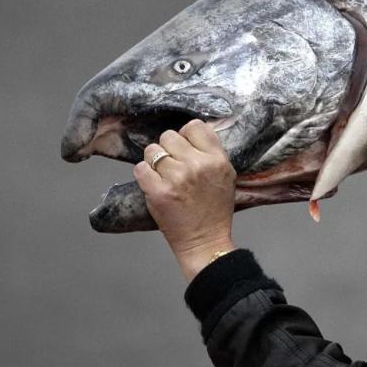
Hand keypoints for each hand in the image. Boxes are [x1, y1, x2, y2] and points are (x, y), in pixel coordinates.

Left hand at [134, 119, 236, 281]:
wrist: (205, 241)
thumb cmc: (215, 210)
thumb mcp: (226, 176)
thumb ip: (211, 154)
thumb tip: (189, 133)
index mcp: (217, 160)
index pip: (195, 126)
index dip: (186, 135)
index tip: (185, 148)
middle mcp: (197, 165)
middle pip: (169, 135)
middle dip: (168, 149)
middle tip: (174, 166)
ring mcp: (177, 178)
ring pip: (152, 150)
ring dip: (154, 162)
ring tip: (164, 177)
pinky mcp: (158, 192)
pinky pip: (140, 168)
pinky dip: (144, 176)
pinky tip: (154, 185)